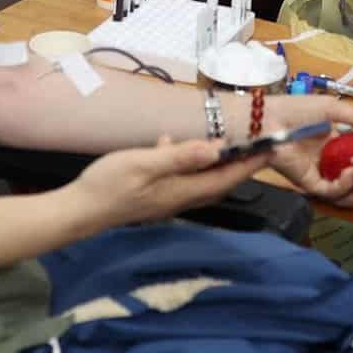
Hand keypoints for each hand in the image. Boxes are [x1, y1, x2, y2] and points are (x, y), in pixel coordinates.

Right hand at [70, 137, 267, 228]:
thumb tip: (216, 149)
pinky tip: (168, 143)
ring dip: (215, 161)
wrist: (80, 210)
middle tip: (260, 144)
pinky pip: (180, 176)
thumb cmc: (110, 184)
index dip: (251, 163)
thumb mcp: (144, 164)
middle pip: (219, 181)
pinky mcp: (153, 194)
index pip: (226, 177)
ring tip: (225, 142)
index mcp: (183, 190)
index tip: (272, 148)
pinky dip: (184, 159)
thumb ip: (180, 156)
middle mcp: (181, 198)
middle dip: (241, 163)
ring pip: (201, 179)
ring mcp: (167, 198)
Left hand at [264, 96, 352, 208]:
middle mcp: (326, 159)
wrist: (270, 120)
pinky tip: (352, 171)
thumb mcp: (332, 109)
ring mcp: (318, 172)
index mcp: (332, 141)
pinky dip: (344, 184)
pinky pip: (330, 190)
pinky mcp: (307, 182)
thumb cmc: (297, 110)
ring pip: (344, 191)